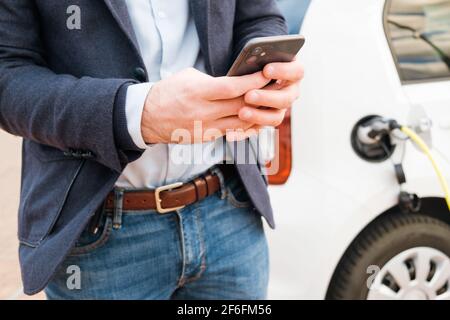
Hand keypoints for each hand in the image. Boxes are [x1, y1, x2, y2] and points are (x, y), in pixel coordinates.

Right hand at [141, 68, 270, 143]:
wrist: (148, 117)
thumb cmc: (169, 92)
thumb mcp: (189, 77)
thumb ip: (213, 80)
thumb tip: (237, 81)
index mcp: (198, 92)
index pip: (233, 88)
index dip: (252, 82)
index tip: (266, 75)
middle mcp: (203, 112)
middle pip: (241, 106)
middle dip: (260, 97)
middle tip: (274, 88)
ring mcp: (206, 127)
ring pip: (241, 123)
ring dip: (258, 113)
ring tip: (268, 103)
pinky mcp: (207, 137)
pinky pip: (233, 132)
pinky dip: (246, 125)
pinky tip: (256, 117)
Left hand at [238, 59, 303, 126]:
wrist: (249, 71)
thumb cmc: (256, 58)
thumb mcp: (260, 55)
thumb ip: (260, 58)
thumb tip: (252, 58)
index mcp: (294, 71)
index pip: (297, 71)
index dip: (283, 71)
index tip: (266, 70)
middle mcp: (291, 91)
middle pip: (286, 98)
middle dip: (266, 97)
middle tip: (249, 95)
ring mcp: (281, 107)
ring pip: (276, 116)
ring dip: (259, 115)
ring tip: (241, 112)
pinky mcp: (269, 118)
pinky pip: (263, 126)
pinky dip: (251, 125)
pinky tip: (237, 125)